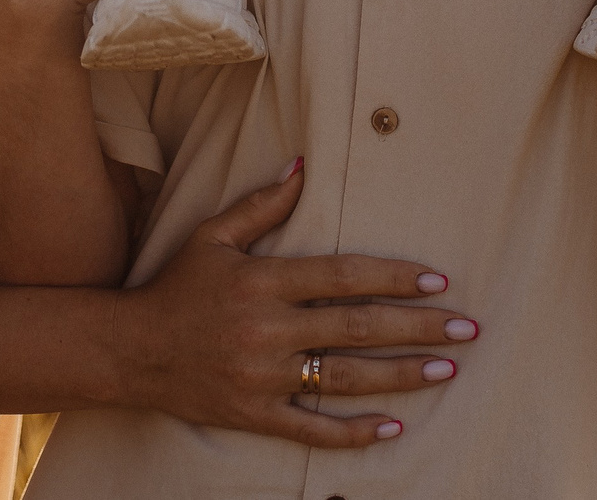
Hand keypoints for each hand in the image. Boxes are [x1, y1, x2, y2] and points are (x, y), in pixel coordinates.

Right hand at [119, 160, 473, 447]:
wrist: (130, 350)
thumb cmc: (176, 286)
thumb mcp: (213, 236)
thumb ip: (262, 204)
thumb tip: (304, 164)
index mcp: (262, 281)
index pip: (343, 276)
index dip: (394, 277)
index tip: (438, 281)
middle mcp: (267, 329)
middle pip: (357, 328)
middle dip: (418, 327)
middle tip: (467, 329)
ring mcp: (262, 376)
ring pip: (346, 379)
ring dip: (401, 375)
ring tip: (447, 371)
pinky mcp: (254, 414)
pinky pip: (312, 428)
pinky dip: (353, 432)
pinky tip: (392, 427)